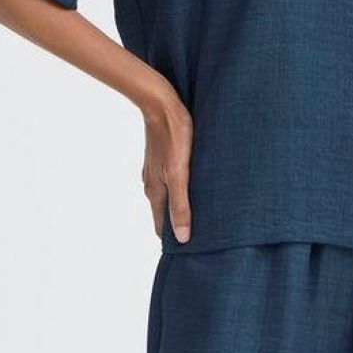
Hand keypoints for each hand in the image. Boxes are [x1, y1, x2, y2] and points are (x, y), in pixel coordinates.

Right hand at [139, 80, 193, 242]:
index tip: (189, 250)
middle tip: (200, 233)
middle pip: (164, 211)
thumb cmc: (174, 136)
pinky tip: (193, 184)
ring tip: (200, 211)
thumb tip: (182, 238)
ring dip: (179, 205)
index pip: (161, 226)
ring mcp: (155, 169)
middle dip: (177, 223)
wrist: (161, 103)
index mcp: (155, 191)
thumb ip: (181, 204)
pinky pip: (170, 180)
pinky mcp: (161, 156)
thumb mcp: (180, 173)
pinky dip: (180, 188)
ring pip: (167, 195)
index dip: (173, 239)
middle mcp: (151, 183)